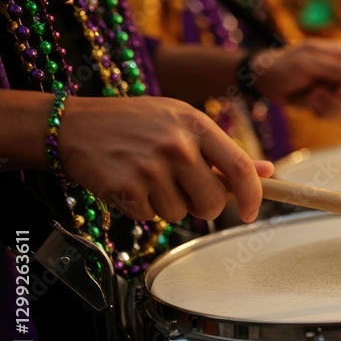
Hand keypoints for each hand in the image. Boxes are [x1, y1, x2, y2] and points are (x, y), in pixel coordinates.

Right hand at [59, 95, 272, 222]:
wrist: (74, 125)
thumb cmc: (136, 124)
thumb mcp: (182, 123)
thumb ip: (223, 150)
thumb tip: (267, 171)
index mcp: (196, 124)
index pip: (239, 167)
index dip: (253, 196)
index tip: (253, 213)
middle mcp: (177, 145)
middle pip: (214, 202)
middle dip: (205, 208)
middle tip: (187, 194)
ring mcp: (150, 166)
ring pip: (181, 214)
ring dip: (169, 206)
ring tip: (149, 178)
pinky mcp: (126, 187)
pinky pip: (151, 217)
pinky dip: (143, 209)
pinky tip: (129, 183)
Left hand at [252, 40, 340, 116]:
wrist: (263, 81)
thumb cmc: (285, 66)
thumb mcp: (310, 64)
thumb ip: (338, 68)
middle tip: (334, 92)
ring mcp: (336, 89)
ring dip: (329, 105)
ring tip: (312, 95)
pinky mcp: (327, 103)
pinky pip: (334, 115)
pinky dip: (320, 111)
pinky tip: (308, 101)